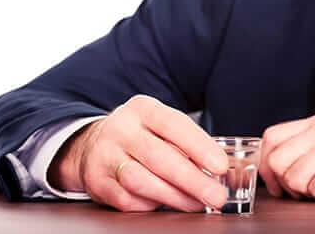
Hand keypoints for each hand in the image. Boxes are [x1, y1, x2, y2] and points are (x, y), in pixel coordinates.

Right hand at [48, 95, 227, 211]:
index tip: (221, 166)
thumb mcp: (159, 126)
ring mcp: (106, 155)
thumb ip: (186, 143)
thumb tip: (219, 170)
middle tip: (216, 195)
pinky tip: (166, 203)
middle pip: (159, 156)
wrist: (94, 144)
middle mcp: (121, 129)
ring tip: (197, 204)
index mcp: (142, 109)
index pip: (173, 124)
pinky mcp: (97, 181)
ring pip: (142, 181)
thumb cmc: (140, 136)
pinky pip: (128, 199)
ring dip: (175, 197)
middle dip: (192, 180)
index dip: (199, 146)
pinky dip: (151, 205)